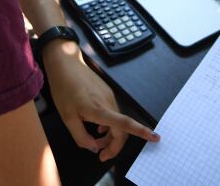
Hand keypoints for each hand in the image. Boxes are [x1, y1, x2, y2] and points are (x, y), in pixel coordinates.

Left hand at [42, 41, 159, 160]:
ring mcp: (109, 96)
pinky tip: (96, 127)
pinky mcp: (106, 92)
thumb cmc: (64, 89)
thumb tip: (94, 148)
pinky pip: (113, 113)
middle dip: (114, 146)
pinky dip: (108, 124)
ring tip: (95, 141)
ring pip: (116, 122)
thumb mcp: (67, 118)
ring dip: (110, 135)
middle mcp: (109, 102)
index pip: (125, 124)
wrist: (65, 63)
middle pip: (122, 129)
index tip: (155, 137)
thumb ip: (81, 137)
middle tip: (102, 156)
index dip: (141, 132)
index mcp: (100, 110)